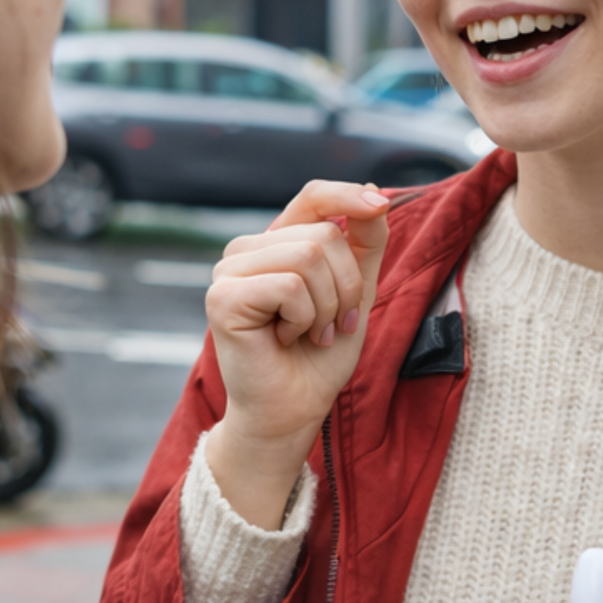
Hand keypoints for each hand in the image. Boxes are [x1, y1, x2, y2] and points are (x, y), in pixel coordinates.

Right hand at [198, 181, 391, 527]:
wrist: (293, 410)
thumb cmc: (319, 357)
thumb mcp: (355, 292)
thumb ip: (365, 244)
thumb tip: (377, 191)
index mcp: (276, 244)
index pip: (312, 197)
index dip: (348, 195)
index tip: (380, 204)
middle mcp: (247, 250)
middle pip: (323, 234)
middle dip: (346, 287)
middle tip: (332, 326)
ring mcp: (229, 271)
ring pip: (309, 256)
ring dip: (327, 307)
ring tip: (311, 334)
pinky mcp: (222, 296)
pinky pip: (290, 286)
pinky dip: (304, 319)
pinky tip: (285, 340)